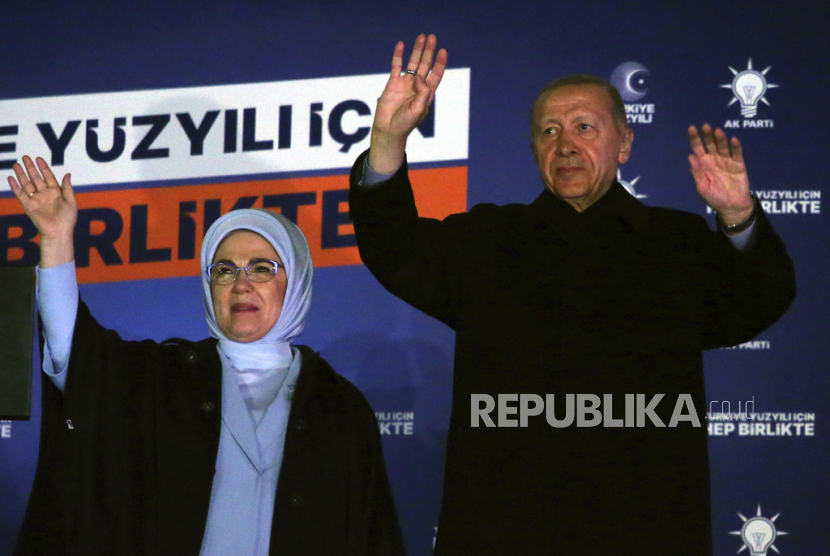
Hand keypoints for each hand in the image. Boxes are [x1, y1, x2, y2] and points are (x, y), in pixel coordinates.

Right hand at [8, 155, 76, 266]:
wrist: (58, 232)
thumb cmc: (68, 219)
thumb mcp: (71, 201)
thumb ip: (67, 188)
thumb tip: (67, 174)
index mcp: (56, 192)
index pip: (48, 177)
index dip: (43, 168)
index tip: (38, 158)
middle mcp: (45, 194)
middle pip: (36, 178)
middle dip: (30, 168)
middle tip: (25, 157)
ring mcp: (36, 200)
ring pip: (27, 184)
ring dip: (21, 174)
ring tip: (16, 164)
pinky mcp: (28, 206)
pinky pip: (20, 194)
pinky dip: (15, 186)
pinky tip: (11, 178)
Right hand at [368, 34, 447, 172]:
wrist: (389, 129)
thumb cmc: (406, 123)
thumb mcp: (420, 110)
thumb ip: (423, 93)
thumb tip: (420, 77)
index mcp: (427, 93)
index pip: (436, 74)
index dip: (440, 63)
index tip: (443, 51)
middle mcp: (417, 86)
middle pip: (425, 64)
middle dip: (429, 51)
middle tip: (432, 37)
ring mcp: (405, 83)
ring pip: (413, 63)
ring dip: (417, 50)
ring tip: (421, 37)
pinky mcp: (393, 83)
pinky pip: (396, 66)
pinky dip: (398, 55)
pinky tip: (401, 45)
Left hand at [688, 124, 753, 224]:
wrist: (731, 207)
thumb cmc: (714, 197)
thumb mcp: (702, 186)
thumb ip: (697, 172)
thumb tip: (690, 156)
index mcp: (704, 164)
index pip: (698, 148)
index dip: (695, 138)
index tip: (691, 128)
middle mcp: (715, 159)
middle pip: (711, 144)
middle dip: (708, 135)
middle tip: (705, 126)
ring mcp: (727, 161)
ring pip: (723, 146)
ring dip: (720, 139)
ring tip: (717, 131)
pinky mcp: (738, 165)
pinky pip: (737, 154)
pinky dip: (735, 147)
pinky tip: (733, 140)